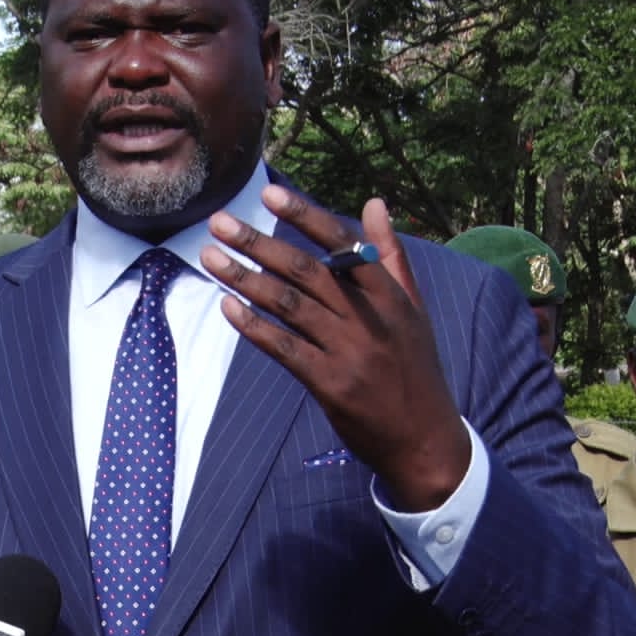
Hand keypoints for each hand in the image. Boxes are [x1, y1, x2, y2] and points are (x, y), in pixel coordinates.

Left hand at [199, 186, 470, 510]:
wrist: (425, 441)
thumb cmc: (414, 367)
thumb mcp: (412, 309)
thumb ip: (391, 255)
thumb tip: (375, 203)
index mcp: (390, 294)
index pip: (342, 244)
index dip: (304, 216)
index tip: (269, 194)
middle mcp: (369, 318)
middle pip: (306, 270)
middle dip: (258, 243)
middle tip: (219, 222)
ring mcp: (349, 351)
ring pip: (289, 305)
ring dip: (244, 279)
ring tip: (210, 257)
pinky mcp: (331, 384)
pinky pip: (284, 348)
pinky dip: (253, 326)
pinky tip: (226, 306)